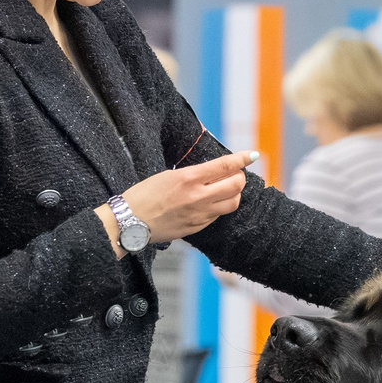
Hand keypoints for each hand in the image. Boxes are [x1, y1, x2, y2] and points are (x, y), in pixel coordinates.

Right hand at [111, 150, 255, 251]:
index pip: (225, 165)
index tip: (251, 155)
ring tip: (225, 188)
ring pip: (233, 203)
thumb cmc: (144, 195)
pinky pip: (219, 215)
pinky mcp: (198, 227)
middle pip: (236, 185)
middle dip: (239, 177)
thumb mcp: (168, 175)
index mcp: (189, 178)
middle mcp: (198, 197)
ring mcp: (200, 214)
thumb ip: (194, 174)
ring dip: (234, 193)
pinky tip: (210, 202)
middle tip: (234, 174)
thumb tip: (215, 171)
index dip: (242, 159)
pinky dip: (220, 206)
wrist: (130, 222)